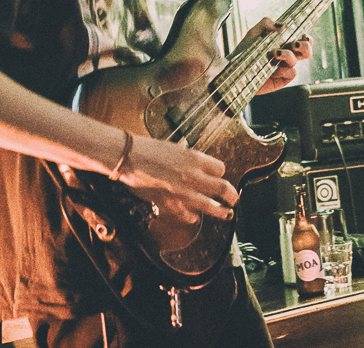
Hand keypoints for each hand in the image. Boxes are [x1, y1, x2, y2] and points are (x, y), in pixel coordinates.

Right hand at [117, 134, 238, 224]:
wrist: (130, 158)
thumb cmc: (148, 149)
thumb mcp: (173, 147)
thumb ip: (186, 155)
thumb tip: (190, 154)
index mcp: (195, 159)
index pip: (221, 169)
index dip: (219, 173)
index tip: (218, 176)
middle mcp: (194, 176)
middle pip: (224, 189)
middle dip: (231, 195)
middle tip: (233, 198)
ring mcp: (183, 193)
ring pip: (212, 207)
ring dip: (221, 212)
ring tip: (227, 214)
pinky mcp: (171, 205)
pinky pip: (189, 215)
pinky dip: (192, 216)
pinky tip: (194, 216)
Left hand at [231, 17, 312, 94]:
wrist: (235, 69)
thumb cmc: (245, 51)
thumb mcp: (254, 33)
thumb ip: (266, 23)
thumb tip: (282, 26)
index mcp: (284, 43)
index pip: (303, 40)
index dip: (307, 38)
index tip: (302, 34)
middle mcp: (287, 55)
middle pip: (307, 51)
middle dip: (305, 46)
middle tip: (293, 43)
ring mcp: (285, 68)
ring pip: (297, 60)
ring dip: (288, 55)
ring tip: (274, 53)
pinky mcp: (282, 79)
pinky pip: (292, 73)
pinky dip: (284, 70)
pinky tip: (273, 69)